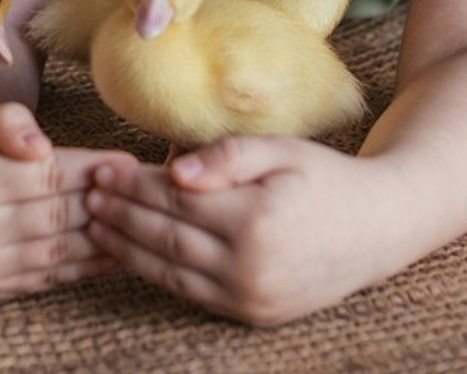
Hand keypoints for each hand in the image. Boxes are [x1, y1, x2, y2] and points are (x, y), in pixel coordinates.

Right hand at [0, 102, 138, 298]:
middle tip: (144, 191)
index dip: (93, 169)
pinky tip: (108, 252)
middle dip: (106, 201)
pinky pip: (45, 277)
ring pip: (59, 251)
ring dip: (102, 238)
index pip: (51, 175)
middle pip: (61, 215)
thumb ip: (9, 123)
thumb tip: (43, 146)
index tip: (128, 161)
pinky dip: (80, 266)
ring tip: (137, 222)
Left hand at [86, 135, 393, 325]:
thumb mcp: (280, 151)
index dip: (134, 185)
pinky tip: (133, 253)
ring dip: (128, 248)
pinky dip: (157, 273)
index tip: (103, 168)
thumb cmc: (324, 177)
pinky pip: (192, 293)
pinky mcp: (254, 315)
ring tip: (96, 224)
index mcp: (257, 221)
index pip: (176, 202)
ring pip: (172, 272)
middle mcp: (252, 268)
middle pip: (167, 237)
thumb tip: (172, 170)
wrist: (379, 227)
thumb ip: (226, 157)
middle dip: (122, 214)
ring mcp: (253, 299)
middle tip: (87, 194)